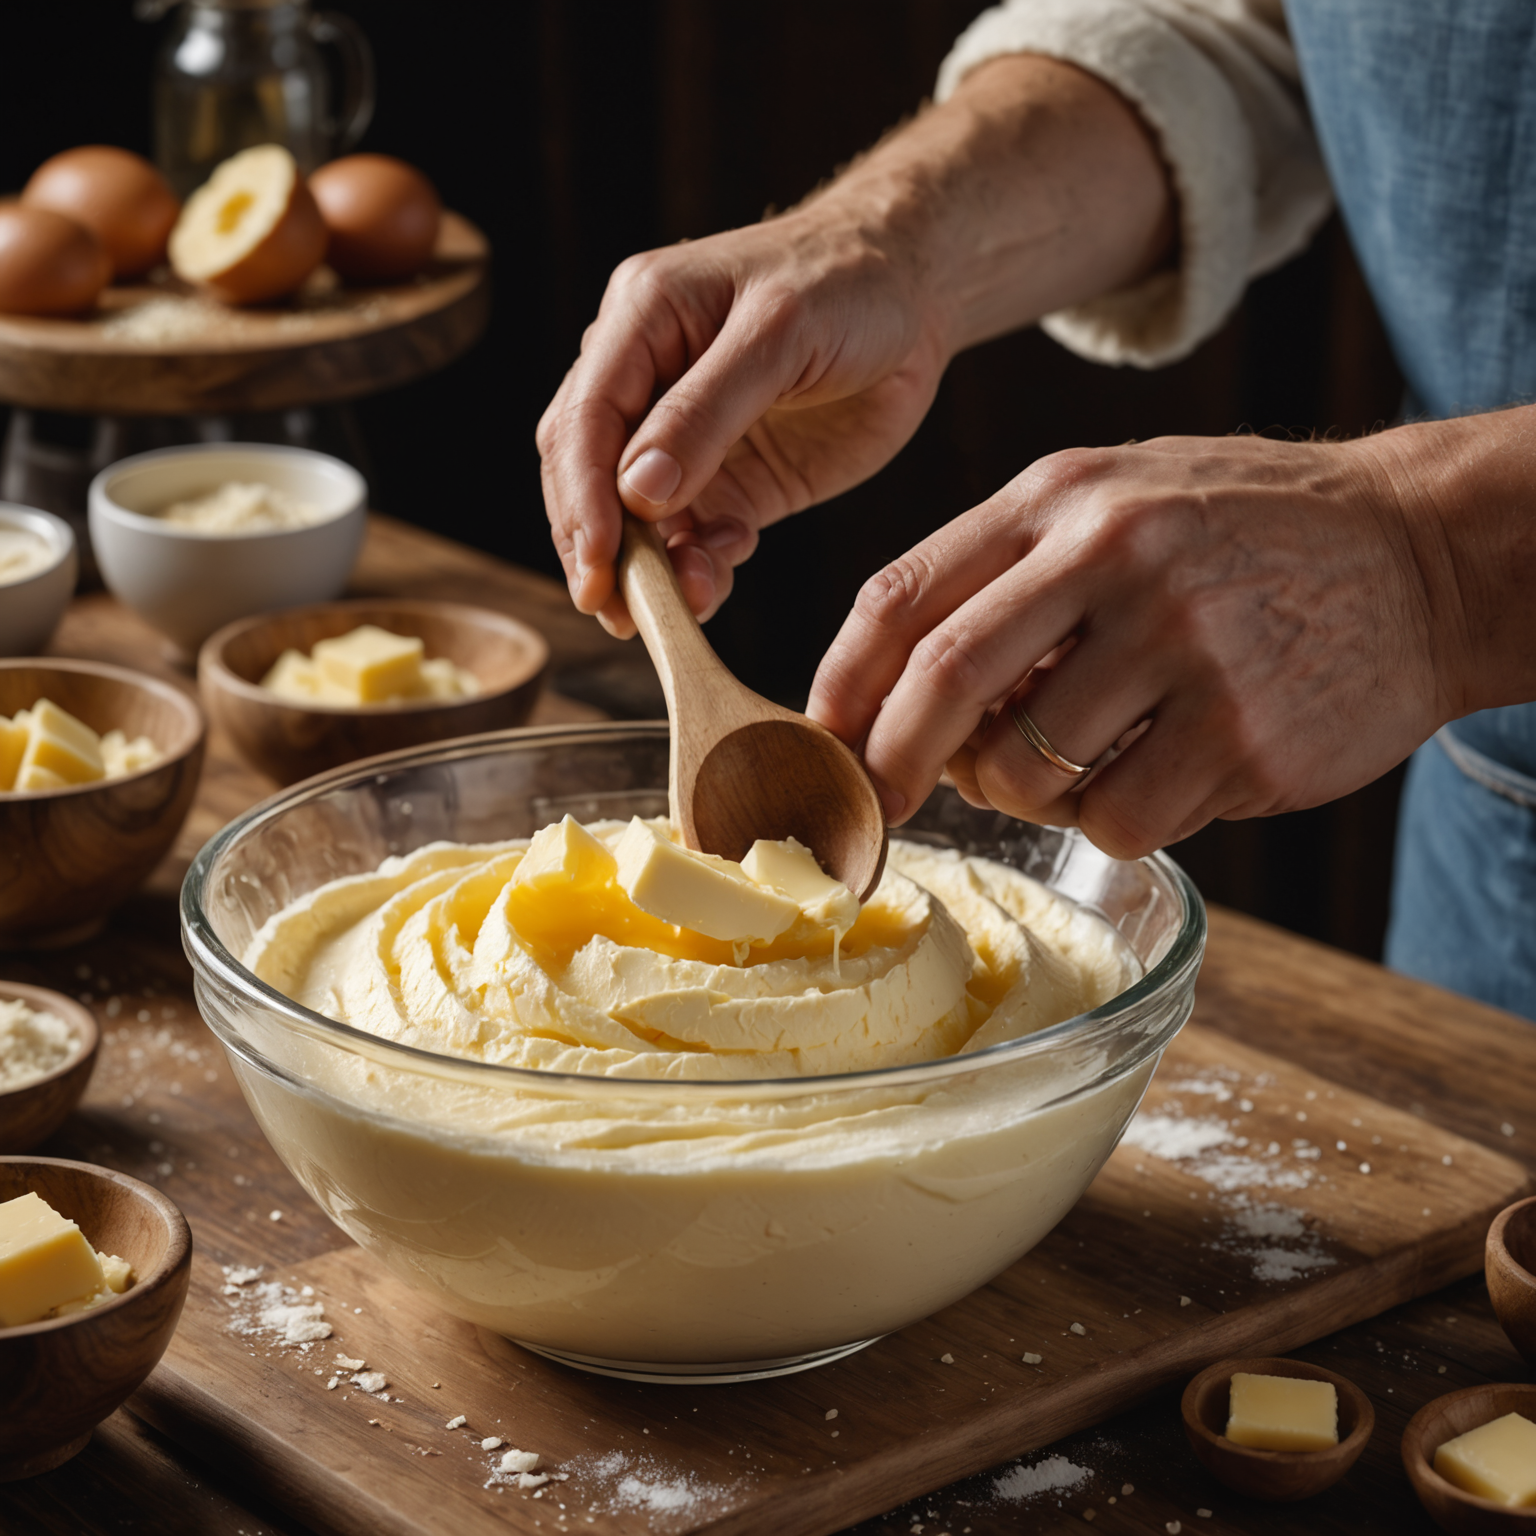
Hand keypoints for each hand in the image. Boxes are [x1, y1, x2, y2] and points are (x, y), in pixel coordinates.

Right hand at [536, 54, 1174, 636]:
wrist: (916, 295)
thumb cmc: (850, 284)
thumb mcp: (780, 333)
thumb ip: (704, 410)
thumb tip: (637, 489)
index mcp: (642, 320)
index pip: (583, 420)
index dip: (581, 499)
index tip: (598, 567)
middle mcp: (646, 377)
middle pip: (590, 476)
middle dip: (602, 547)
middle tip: (621, 613)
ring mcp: (685, 435)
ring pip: (638, 519)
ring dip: (654, 568)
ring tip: (692, 600)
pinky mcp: (728, 480)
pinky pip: (693, 538)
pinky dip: (698, 568)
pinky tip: (720, 575)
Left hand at [807, 432, 1457, 856]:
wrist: (1418, 554)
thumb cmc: (1239, 538)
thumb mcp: (1116, 502)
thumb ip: (1007, 577)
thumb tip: (898, 700)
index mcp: (1064, 499)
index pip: (903, 595)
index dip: (841, 684)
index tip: (822, 742)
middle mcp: (1116, 558)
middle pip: (945, 683)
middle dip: (889, 764)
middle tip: (879, 806)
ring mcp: (1184, 646)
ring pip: (1028, 772)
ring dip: (1022, 795)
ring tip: (1074, 765)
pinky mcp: (1240, 734)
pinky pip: (1117, 820)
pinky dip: (1110, 820)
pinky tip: (1156, 776)